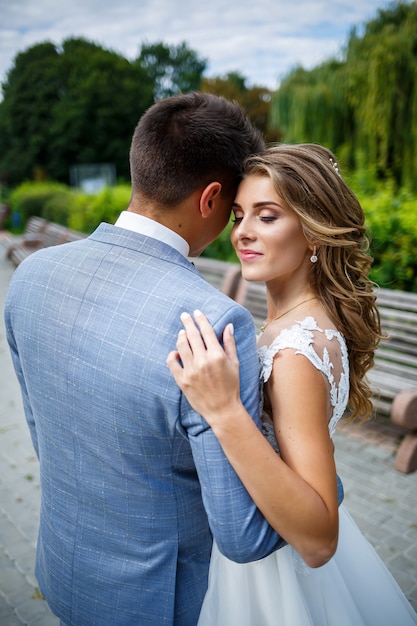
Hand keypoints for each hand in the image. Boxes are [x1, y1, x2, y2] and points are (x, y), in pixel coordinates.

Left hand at [166, 310, 240, 425]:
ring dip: (181, 336)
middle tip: (184, 315)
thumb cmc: (231, 386)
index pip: (206, 331)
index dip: (200, 319)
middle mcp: (203, 361)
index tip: (196, 312)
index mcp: (217, 356)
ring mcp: (191, 371)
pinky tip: (176, 352)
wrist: (222, 410)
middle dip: (187, 322)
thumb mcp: (234, 364)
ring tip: (182, 333)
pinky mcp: (182, 380)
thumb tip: (228, 325)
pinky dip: (173, 354)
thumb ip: (230, 343)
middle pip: (192, 335)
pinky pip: (172, 362)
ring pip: (181, 346)